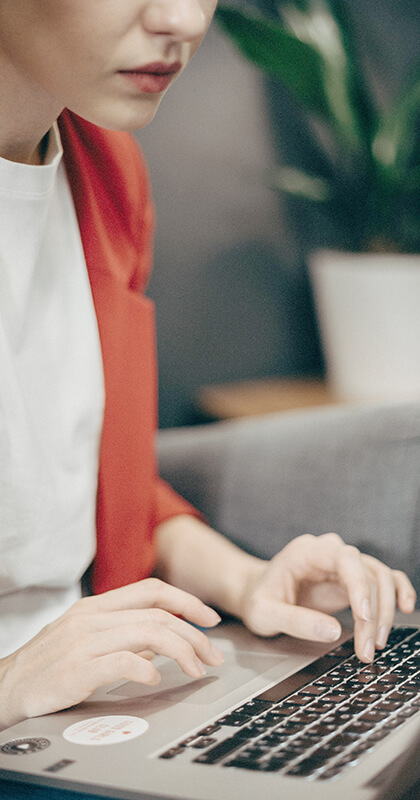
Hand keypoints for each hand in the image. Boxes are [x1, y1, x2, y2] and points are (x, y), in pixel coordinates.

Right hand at [0, 578, 223, 730]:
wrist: (5, 687)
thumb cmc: (47, 665)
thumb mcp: (87, 639)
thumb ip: (124, 634)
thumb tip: (163, 637)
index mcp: (96, 606)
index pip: (151, 590)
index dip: (186, 601)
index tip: (209, 619)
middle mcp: (91, 617)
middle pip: (158, 614)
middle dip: (194, 634)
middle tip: (213, 656)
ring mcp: (83, 641)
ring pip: (148, 632)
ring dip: (182, 651)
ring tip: (196, 670)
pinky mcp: (76, 669)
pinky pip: (121, 662)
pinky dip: (147, 669)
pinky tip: (156, 679)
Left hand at [239, 533, 415, 661]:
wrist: (256, 592)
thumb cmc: (258, 599)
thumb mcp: (264, 613)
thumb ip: (294, 620)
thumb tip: (333, 630)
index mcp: (306, 551)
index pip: (345, 558)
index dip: (360, 586)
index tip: (364, 617)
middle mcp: (329, 552)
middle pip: (367, 571)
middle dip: (373, 612)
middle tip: (367, 648)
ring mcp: (342, 564)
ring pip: (380, 577)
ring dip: (385, 611)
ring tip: (375, 644)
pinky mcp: (352, 579)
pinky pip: (383, 578)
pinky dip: (397, 590)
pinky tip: (406, 607)